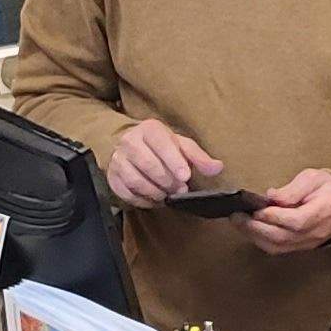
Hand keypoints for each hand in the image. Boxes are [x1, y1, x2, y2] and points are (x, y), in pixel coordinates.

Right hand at [105, 120, 222, 205]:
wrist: (129, 144)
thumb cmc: (160, 146)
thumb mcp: (181, 145)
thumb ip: (199, 157)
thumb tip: (217, 168)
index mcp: (149, 130)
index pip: (161, 144)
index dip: (173, 161)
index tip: (185, 176)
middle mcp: (130, 142)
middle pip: (148, 164)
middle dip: (167, 181)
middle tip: (180, 189)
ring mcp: (118, 160)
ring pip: (135, 180)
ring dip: (155, 192)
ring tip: (167, 195)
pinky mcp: (112, 177)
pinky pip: (126, 193)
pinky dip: (142, 200)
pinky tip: (154, 199)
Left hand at [241, 168, 330, 254]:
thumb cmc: (327, 191)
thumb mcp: (313, 179)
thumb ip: (293, 189)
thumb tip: (271, 196)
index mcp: (322, 212)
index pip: (296, 220)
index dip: (275, 216)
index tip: (257, 208)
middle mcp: (314, 232)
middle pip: (282, 236)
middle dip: (256, 226)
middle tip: (238, 215)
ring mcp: (307, 242)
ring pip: (277, 246)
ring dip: (254, 235)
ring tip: (239, 222)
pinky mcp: (299, 247)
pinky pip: (277, 249)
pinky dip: (260, 240)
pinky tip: (250, 230)